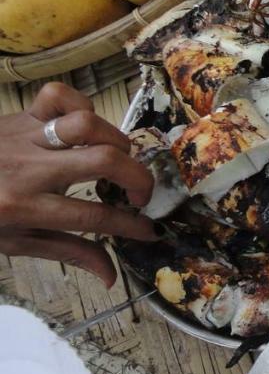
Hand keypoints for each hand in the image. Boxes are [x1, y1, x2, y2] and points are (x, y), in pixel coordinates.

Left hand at [0, 83, 157, 286]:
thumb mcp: (13, 243)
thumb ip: (67, 253)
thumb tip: (112, 277)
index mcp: (23, 208)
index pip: (93, 217)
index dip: (130, 225)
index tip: (148, 230)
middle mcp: (27, 170)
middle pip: (103, 161)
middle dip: (138, 178)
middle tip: (139, 195)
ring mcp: (23, 138)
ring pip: (86, 124)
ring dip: (116, 141)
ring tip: (118, 159)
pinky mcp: (20, 116)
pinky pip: (58, 96)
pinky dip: (81, 105)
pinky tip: (87, 127)